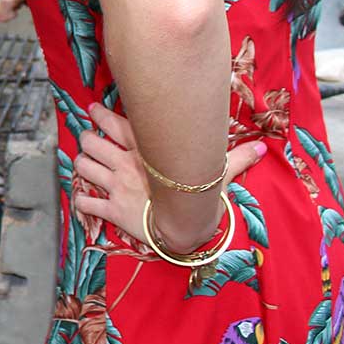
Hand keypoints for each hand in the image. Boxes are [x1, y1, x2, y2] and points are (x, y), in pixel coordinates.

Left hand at [71, 102, 266, 249]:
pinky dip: (80, 200)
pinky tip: (83, 199)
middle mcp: (125, 164)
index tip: (93, 110)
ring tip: (84, 164)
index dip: (99, 114)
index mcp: (145, 151)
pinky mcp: (112, 210)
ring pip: (83, 166)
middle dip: (86, 139)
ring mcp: (116, 187)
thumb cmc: (201, 200)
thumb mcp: (217, 175)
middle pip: (90, 141)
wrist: (188, 232)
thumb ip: (236, 158)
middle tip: (88, 140)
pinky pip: (86, 203)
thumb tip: (263, 148)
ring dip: (81, 164)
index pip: (114, 122)